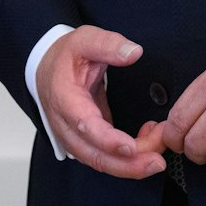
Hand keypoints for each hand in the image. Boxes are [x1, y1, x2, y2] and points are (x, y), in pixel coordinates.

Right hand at [36, 25, 167, 178]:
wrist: (47, 66)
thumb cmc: (65, 56)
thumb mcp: (85, 40)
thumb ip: (108, 45)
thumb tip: (134, 52)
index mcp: (64, 97)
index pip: (84, 125)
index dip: (108, 140)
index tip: (131, 147)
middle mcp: (65, 124)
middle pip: (93, 155)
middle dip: (127, 164)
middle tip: (157, 161)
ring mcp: (73, 136)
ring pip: (100, 162)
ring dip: (131, 165)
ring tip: (158, 154)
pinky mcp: (84, 141)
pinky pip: (104, 158)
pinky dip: (127, 160)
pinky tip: (147, 144)